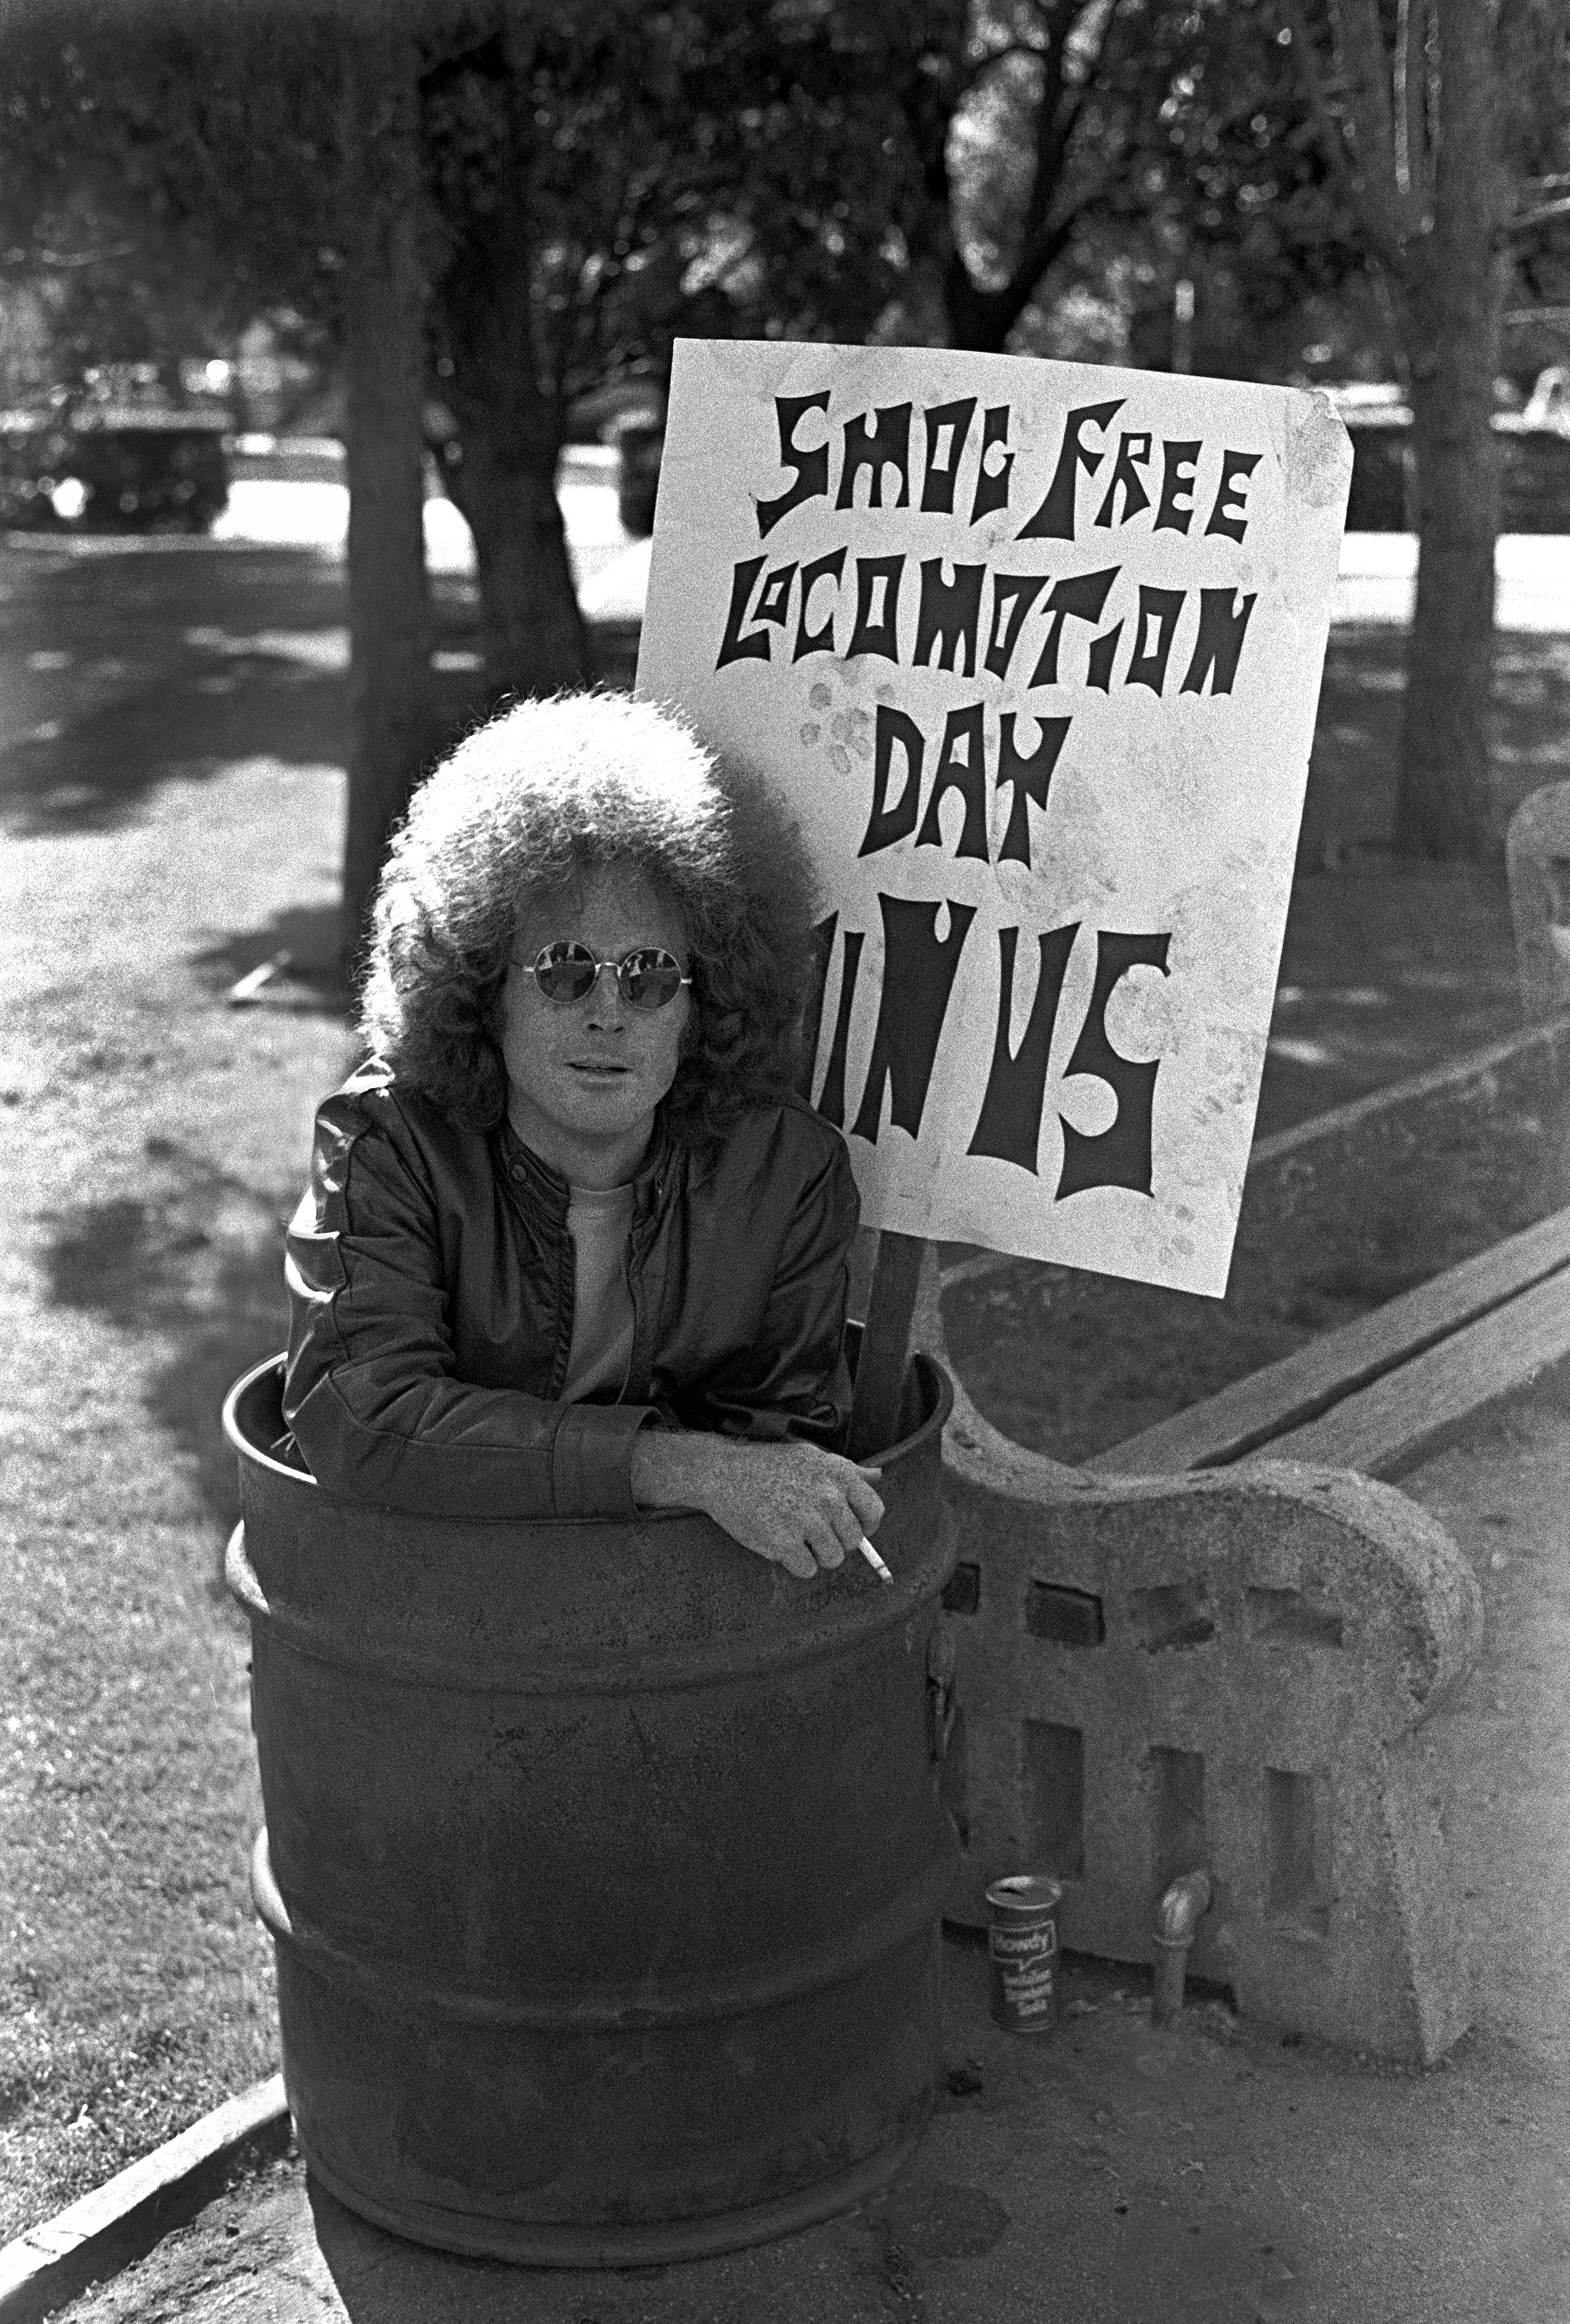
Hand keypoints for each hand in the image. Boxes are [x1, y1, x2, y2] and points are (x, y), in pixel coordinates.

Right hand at [630, 1430, 884, 1581]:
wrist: (724, 1471)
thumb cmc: (769, 1463)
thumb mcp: (812, 1456)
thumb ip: (848, 1470)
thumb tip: (879, 1476)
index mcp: (838, 1475)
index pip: (874, 1511)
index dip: (866, 1526)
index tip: (852, 1529)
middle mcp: (828, 1498)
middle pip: (852, 1541)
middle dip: (836, 1541)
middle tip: (811, 1531)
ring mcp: (807, 1521)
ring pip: (832, 1558)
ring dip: (816, 1555)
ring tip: (794, 1536)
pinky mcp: (785, 1543)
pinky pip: (807, 1569)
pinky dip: (795, 1563)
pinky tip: (780, 1543)